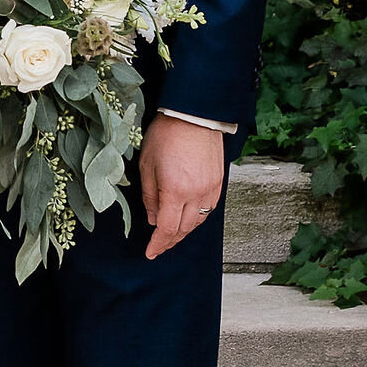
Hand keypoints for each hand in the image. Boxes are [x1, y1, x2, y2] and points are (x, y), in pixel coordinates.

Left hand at [140, 115, 224, 261]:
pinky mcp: (219, 181)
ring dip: (185, 231)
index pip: (167, 228)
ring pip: (199, 221)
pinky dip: (198, 218)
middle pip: (184, 229)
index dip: (158, 244)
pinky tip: (189, 217)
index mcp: (175, 190)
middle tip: (159, 246)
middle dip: (170, 241)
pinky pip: (210, 208)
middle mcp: (196, 193)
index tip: (151, 253)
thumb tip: (152, 219)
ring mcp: (210, 188)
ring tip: (172, 234)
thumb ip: (149, 196)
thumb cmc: (166, 134)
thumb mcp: (147, 164)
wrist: (194, 114)